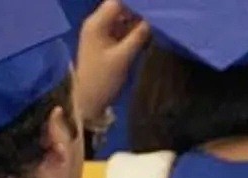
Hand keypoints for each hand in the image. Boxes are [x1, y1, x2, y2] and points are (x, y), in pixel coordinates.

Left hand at [74, 0, 149, 122]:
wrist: (90, 99)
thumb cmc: (104, 78)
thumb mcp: (123, 57)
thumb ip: (138, 37)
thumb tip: (152, 21)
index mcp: (97, 24)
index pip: (117, 3)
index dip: (135, 5)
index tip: (153, 10)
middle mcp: (97, 24)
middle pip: (120, 10)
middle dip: (137, 13)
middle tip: (157, 20)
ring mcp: (102, 34)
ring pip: (122, 21)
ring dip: (136, 24)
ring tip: (154, 28)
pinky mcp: (106, 43)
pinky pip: (122, 32)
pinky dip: (133, 33)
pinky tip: (145, 38)